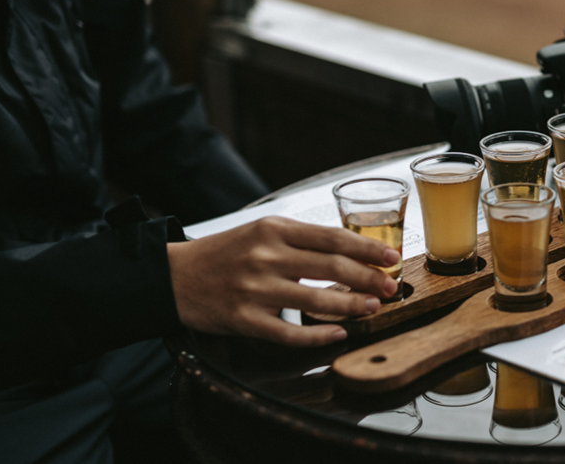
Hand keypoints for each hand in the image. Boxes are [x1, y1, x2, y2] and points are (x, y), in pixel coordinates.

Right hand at [167, 216, 400, 345]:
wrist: (173, 276)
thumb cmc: (225, 254)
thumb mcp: (261, 232)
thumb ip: (301, 239)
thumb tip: (351, 249)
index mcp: (274, 229)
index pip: (333, 237)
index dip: (368, 249)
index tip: (391, 257)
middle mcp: (266, 256)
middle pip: (332, 267)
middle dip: (369, 277)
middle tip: (390, 286)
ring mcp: (254, 289)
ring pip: (316, 300)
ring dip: (352, 305)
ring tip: (373, 307)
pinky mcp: (244, 319)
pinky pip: (289, 331)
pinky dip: (318, 334)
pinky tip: (338, 333)